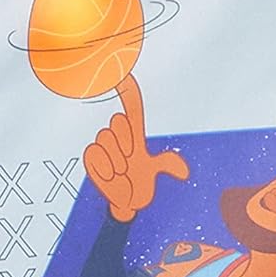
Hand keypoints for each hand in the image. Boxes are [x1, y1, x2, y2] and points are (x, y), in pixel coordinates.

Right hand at [83, 77, 187, 221]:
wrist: (125, 203)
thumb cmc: (141, 183)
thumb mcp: (157, 170)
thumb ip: (168, 164)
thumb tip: (183, 171)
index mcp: (134, 132)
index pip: (130, 105)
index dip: (126, 88)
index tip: (122, 72)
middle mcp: (118, 135)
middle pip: (116, 124)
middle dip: (125, 144)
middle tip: (131, 162)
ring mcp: (103, 146)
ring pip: (105, 139)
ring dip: (117, 159)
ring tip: (122, 172)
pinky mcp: (91, 157)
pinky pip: (94, 152)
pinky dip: (104, 166)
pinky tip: (111, 175)